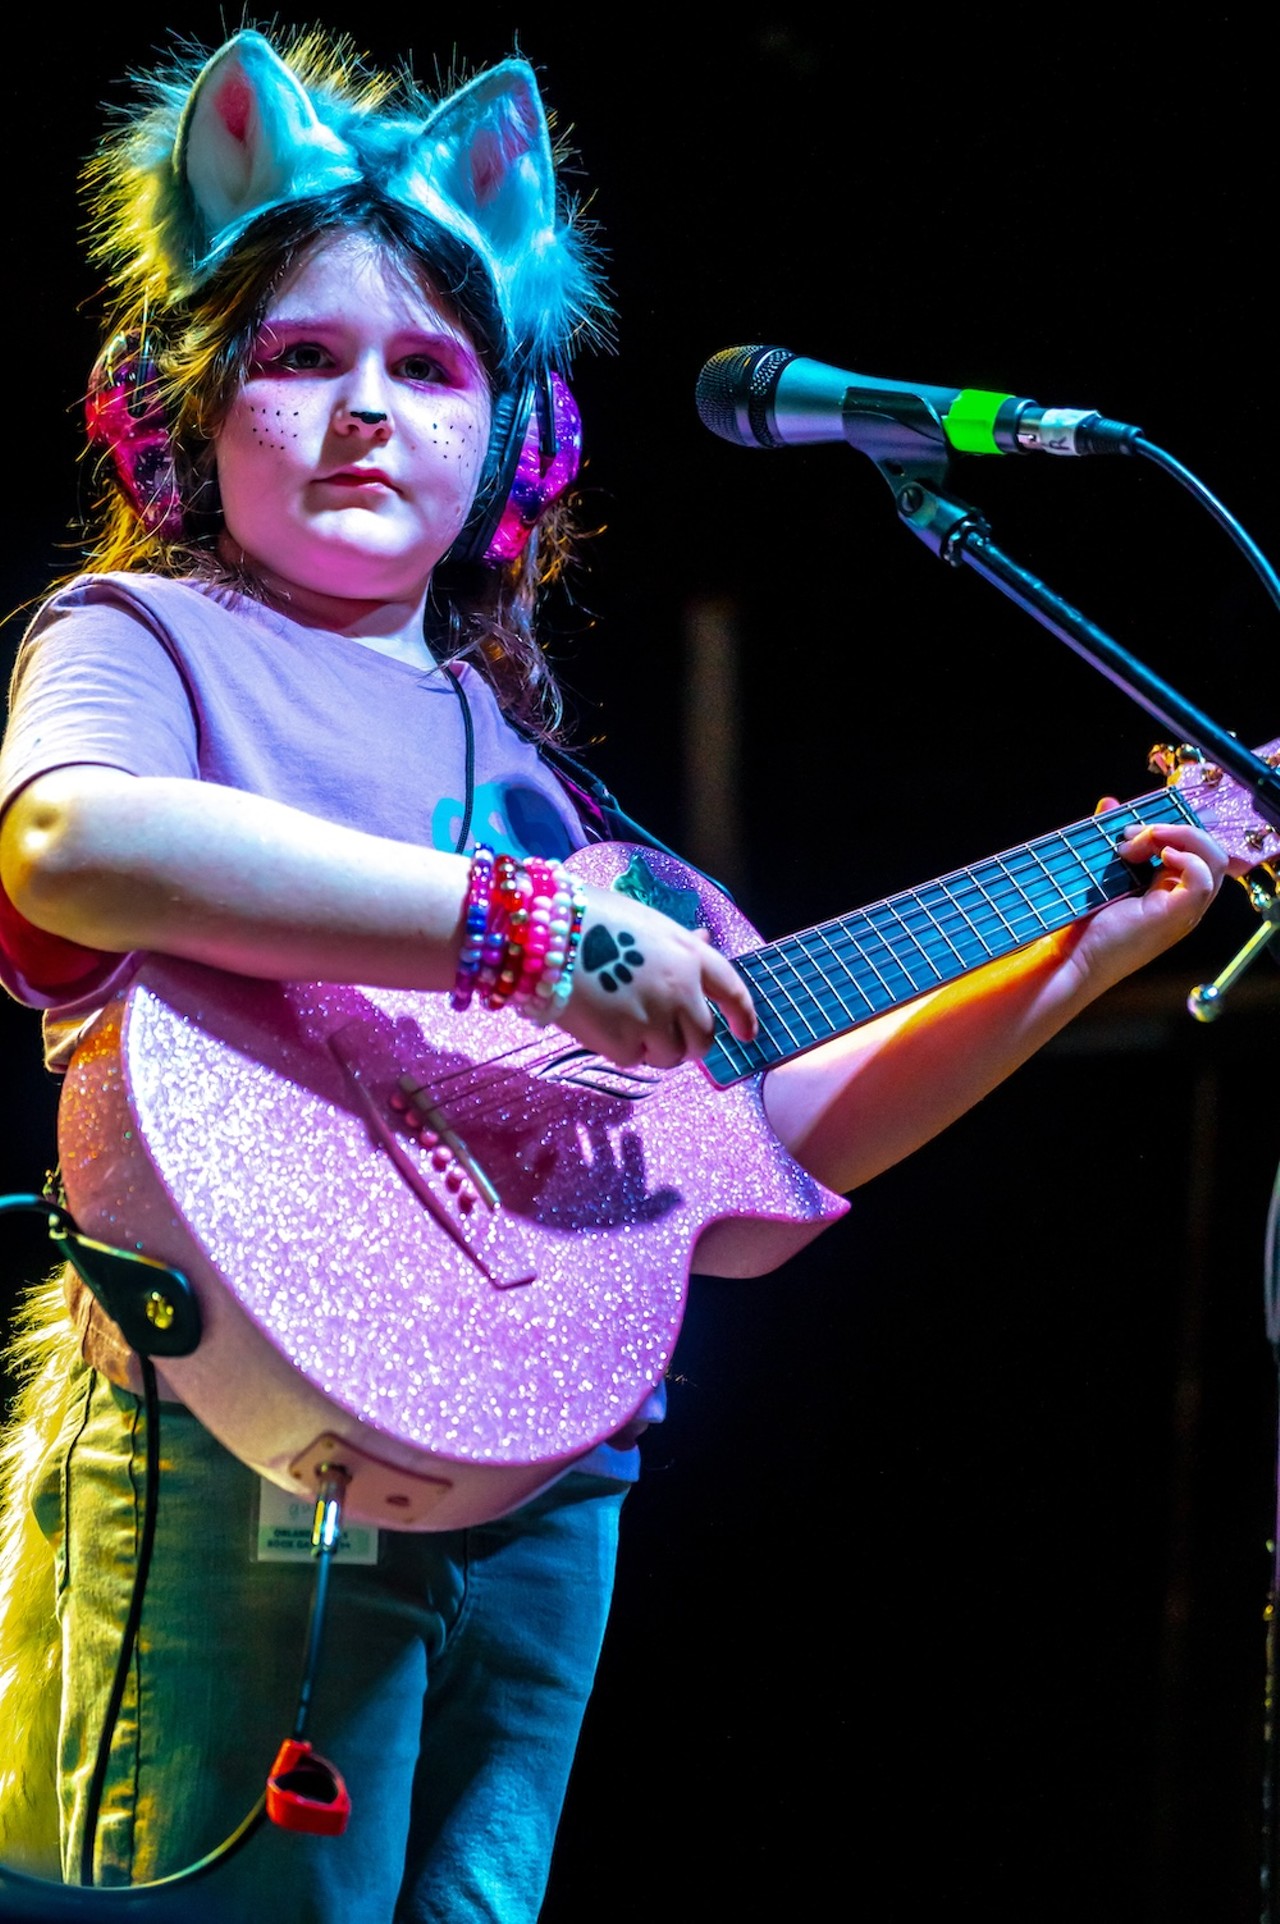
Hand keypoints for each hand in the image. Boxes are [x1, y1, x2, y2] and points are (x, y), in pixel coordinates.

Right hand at [556, 885, 756, 1068]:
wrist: (544, 935)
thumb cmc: (592, 919)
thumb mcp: (646, 922)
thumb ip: (679, 942)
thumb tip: (705, 942)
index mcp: (690, 957)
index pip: (733, 991)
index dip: (743, 1016)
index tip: (746, 1034)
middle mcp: (681, 991)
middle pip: (703, 1038)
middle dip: (688, 1042)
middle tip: (664, 1034)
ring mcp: (653, 1020)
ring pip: (671, 1056)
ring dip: (654, 1049)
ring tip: (625, 1023)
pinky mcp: (623, 1043)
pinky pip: (633, 1060)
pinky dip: (621, 1049)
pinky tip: (601, 1023)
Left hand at [1065, 799, 1227, 990]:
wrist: (1072, 958)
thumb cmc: (1083, 923)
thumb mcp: (1102, 871)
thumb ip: (1111, 838)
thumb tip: (1110, 803)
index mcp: (1170, 889)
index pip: (1194, 848)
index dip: (1172, 828)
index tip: (1130, 830)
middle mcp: (1183, 900)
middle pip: (1207, 849)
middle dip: (1172, 828)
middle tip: (1129, 835)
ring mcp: (1185, 911)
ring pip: (1212, 859)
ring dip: (1177, 837)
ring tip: (1137, 845)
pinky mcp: (1178, 917)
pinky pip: (1204, 879)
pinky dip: (1186, 858)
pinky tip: (1158, 855)